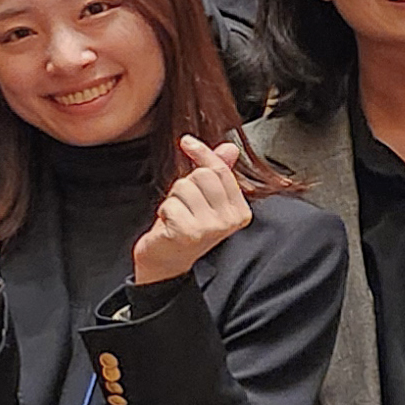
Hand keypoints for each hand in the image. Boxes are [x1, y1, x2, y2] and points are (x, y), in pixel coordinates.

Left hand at [131, 135, 252, 285]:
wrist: (166, 262)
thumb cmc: (184, 228)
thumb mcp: (204, 199)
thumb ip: (218, 173)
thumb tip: (230, 147)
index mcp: (240, 211)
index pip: (220, 170)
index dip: (201, 153)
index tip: (187, 142)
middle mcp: (229, 220)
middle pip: (202, 175)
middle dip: (185, 184)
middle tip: (183, 205)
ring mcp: (211, 228)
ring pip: (184, 187)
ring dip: (173, 199)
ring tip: (176, 216)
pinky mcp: (189, 233)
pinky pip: (170, 204)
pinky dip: (164, 212)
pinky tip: (168, 226)